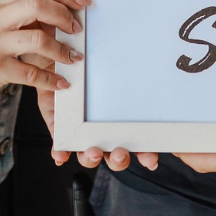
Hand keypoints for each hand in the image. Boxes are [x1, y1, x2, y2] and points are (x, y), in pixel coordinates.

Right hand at [0, 0, 86, 111]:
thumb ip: (20, 13)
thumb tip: (60, 10)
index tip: (81, 1)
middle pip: (37, 4)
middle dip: (64, 15)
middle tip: (77, 28)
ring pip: (38, 38)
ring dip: (62, 49)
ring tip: (73, 57)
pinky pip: (31, 72)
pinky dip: (51, 78)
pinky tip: (60, 82)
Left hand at [31, 53, 157, 172]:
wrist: (65, 56)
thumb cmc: (96, 62)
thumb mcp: (116, 68)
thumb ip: (132, 74)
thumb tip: (156, 77)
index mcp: (121, 119)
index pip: (137, 142)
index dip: (144, 154)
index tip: (152, 158)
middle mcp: (103, 128)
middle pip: (115, 154)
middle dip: (119, 159)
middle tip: (120, 154)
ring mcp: (81, 130)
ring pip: (89, 154)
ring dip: (92, 158)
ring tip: (93, 152)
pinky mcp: (59, 126)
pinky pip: (60, 144)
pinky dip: (61, 152)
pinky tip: (62, 155)